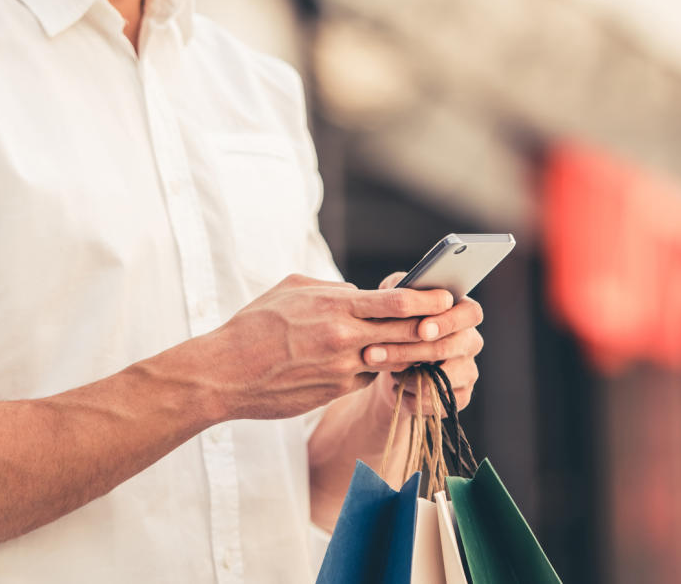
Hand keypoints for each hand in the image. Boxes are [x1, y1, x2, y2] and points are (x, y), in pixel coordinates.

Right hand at [206, 274, 455, 420]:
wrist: (225, 374)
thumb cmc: (254, 325)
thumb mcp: (291, 290)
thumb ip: (331, 289)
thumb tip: (359, 292)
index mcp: (335, 307)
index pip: (397, 302)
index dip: (429, 300)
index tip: (448, 297)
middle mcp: (344, 338)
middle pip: (406, 332)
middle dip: (434, 327)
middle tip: (455, 322)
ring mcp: (342, 369)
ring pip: (392, 358)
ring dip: (411, 352)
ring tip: (428, 344)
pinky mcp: (335, 392)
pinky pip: (367, 376)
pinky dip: (378, 368)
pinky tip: (384, 363)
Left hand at [362, 271, 483, 419]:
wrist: (393, 365)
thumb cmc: (396, 325)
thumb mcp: (394, 303)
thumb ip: (397, 289)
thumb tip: (396, 288)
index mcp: (462, 312)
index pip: (470, 313)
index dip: (447, 321)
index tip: (421, 329)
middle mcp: (470, 340)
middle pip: (450, 346)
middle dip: (410, 350)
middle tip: (374, 353)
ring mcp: (468, 370)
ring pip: (443, 376)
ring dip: (409, 376)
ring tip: (387, 372)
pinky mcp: (461, 396)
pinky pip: (441, 401)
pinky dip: (415, 398)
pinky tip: (400, 389)